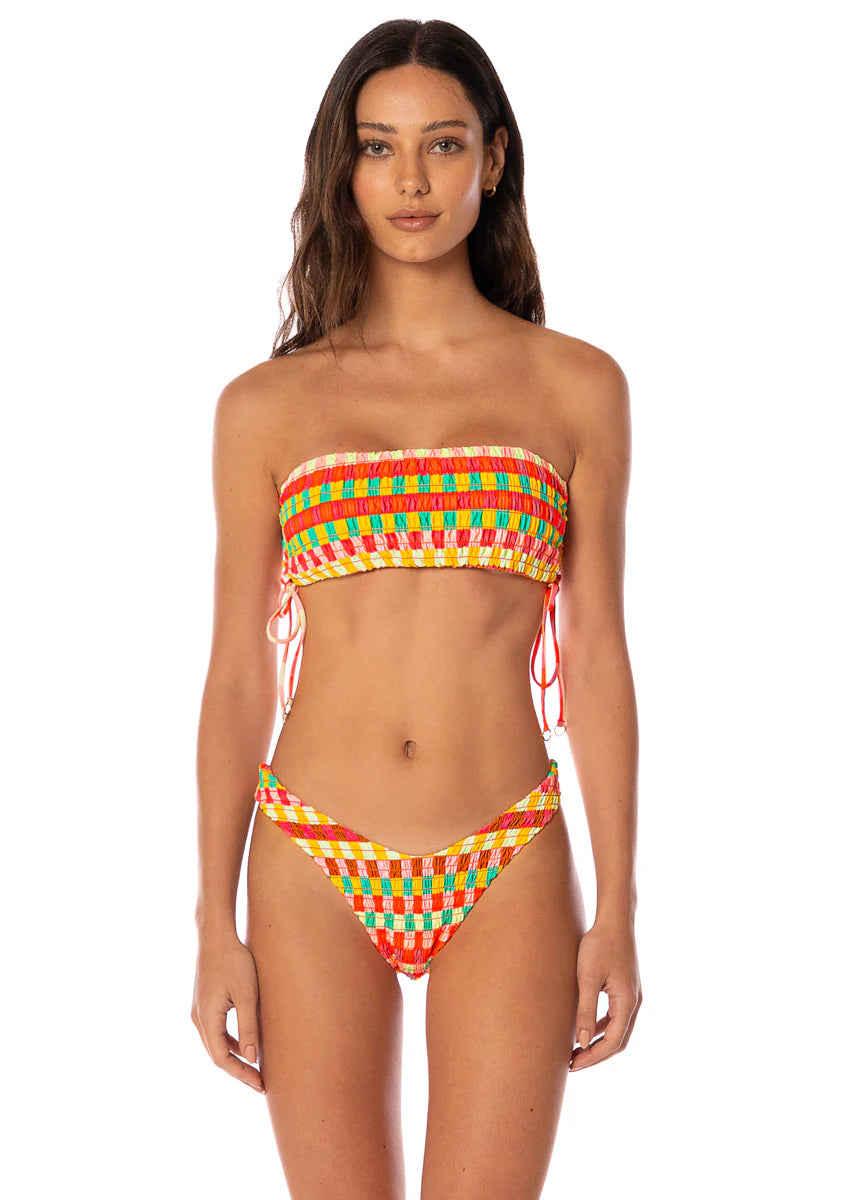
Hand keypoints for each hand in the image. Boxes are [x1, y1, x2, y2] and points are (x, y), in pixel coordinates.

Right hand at [191, 929, 264, 1092]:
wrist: (216, 936)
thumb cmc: (234, 962)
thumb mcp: (247, 995)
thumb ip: (249, 1027)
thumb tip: (252, 1059)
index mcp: (207, 1020)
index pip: (221, 1059)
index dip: (241, 1074)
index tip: (260, 1084)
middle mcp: (198, 1019)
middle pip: (217, 1055)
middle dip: (239, 1071)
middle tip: (261, 1083)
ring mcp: (200, 1011)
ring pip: (216, 1044)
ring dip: (235, 1057)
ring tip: (256, 1068)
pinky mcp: (205, 1004)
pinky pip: (217, 1031)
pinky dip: (231, 1042)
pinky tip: (247, 1044)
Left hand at [568, 919, 641, 1071]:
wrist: (614, 920)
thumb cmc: (599, 946)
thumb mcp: (587, 978)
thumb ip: (585, 1011)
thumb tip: (582, 1043)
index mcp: (627, 1003)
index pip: (612, 1042)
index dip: (593, 1057)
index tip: (573, 1065)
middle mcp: (634, 1003)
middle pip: (618, 1041)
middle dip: (596, 1055)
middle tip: (573, 1064)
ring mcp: (632, 996)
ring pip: (618, 1030)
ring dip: (599, 1042)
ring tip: (576, 1051)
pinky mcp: (626, 988)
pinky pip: (615, 1017)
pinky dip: (601, 1028)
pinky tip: (585, 1030)